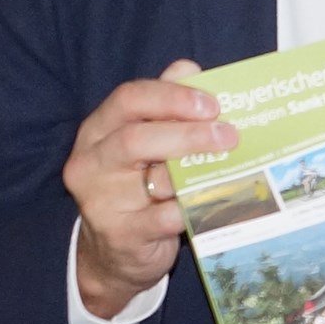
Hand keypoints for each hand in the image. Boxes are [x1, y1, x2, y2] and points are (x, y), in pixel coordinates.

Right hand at [65, 70, 235, 315]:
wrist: (114, 255)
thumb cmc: (135, 188)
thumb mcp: (143, 144)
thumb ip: (163, 107)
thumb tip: (187, 68)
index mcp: (97, 131)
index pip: (127, 99)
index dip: (171, 97)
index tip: (211, 104)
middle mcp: (91, 163)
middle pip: (136, 138)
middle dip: (189, 134)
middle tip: (229, 135)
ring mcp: (102, 202)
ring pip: (154, 179)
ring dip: (199, 171)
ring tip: (233, 165)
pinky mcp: (122, 235)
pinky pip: (167, 217)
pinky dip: (196, 207)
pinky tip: (221, 200)